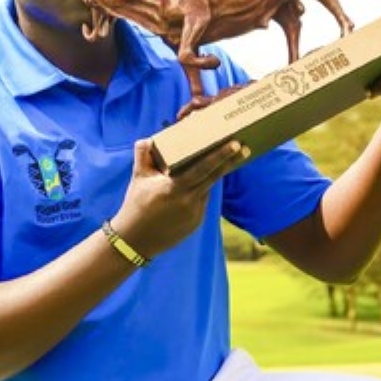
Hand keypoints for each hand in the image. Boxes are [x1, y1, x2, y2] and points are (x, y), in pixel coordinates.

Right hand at [109, 139, 247, 258]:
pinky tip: (190, 192)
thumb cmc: (135, 206)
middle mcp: (189, 201)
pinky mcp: (196, 223)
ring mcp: (195, 214)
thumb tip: (148, 139)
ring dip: (209, 178)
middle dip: (230, 162)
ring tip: (213, 167)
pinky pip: (201, 202)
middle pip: (214, 177)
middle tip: (245, 149)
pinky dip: (198, 194)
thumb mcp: (138, 178)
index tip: (236, 145)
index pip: (203, 168)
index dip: (220, 156)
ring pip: (206, 189)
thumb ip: (143, 155)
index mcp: (175, 188)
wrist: (135, 241)